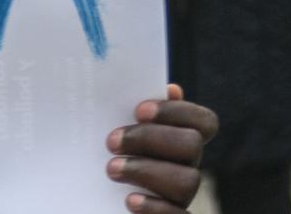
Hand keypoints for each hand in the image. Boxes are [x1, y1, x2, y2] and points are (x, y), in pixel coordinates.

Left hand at [105, 84, 218, 212]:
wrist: (86, 206)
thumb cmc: (100, 169)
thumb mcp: (118, 139)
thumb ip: (139, 115)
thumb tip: (170, 89)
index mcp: (181, 143)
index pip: (204, 123)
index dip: (178, 112)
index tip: (139, 110)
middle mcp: (187, 169)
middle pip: (192, 146)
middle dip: (152, 139)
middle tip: (112, 141)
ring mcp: (180, 198)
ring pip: (187, 182)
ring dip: (148, 171)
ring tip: (112, 169)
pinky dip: (155, 207)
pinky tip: (130, 200)